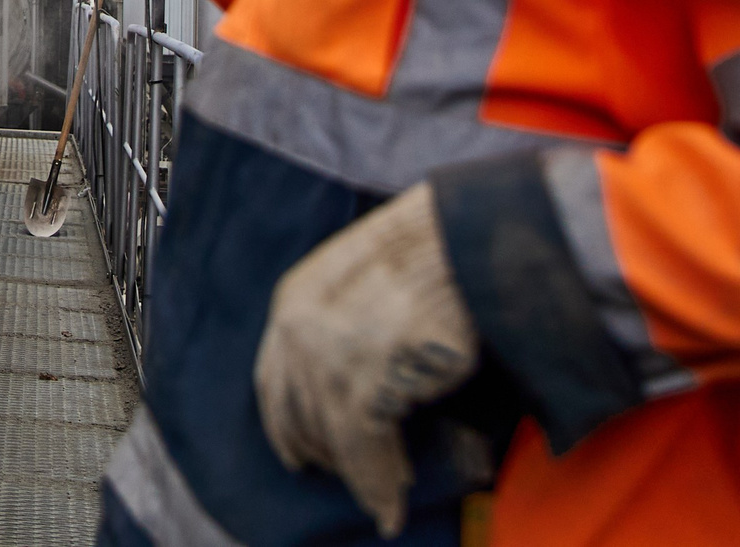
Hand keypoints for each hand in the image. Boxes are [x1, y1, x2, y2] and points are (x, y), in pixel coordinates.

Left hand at [253, 182, 478, 536]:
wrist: (464, 235)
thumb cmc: (429, 256)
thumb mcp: (361, 280)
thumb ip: (339, 325)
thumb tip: (348, 386)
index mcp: (292, 299)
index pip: (275, 383)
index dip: (288, 426)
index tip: (299, 457)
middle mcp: (296, 327)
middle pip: (301, 415)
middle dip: (329, 454)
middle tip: (358, 478)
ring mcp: (327, 354)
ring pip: (333, 438)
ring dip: (361, 475)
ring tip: (387, 495)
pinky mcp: (365, 379)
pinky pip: (363, 450)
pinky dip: (377, 483)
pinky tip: (392, 503)